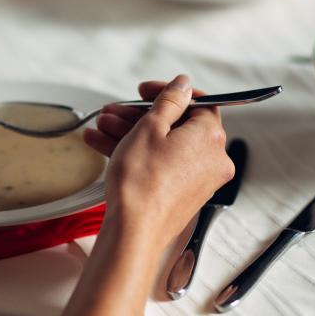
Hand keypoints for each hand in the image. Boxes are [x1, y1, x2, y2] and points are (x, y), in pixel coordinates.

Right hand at [83, 75, 233, 241]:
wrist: (133, 230)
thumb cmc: (141, 182)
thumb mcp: (150, 128)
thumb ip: (169, 101)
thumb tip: (182, 85)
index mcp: (210, 137)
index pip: (198, 102)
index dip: (168, 93)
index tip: (145, 91)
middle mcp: (212, 159)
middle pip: (178, 125)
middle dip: (140, 116)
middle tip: (115, 112)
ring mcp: (198, 179)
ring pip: (165, 145)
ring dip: (132, 134)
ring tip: (102, 128)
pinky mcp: (183, 194)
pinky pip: (163, 165)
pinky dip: (140, 155)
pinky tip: (106, 147)